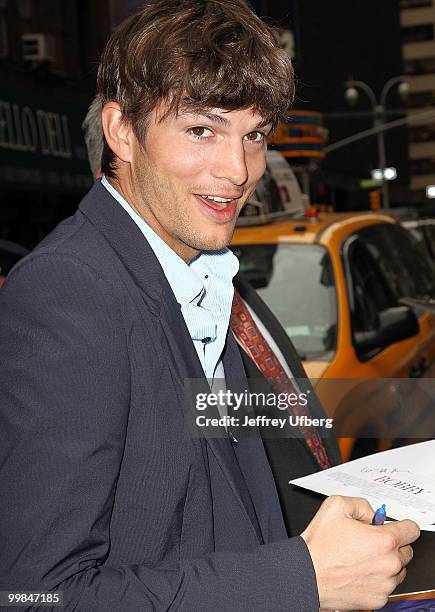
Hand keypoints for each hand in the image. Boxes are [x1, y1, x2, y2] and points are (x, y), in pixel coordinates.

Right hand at [300, 495, 419, 610]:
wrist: (306, 574)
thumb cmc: (319, 545)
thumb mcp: (335, 505)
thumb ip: (361, 504)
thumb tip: (372, 513)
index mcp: (383, 541)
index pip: (412, 530)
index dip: (402, 525)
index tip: (395, 527)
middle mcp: (389, 564)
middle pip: (406, 551)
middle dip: (391, 545)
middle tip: (370, 541)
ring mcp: (384, 584)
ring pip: (397, 570)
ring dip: (385, 563)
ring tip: (361, 558)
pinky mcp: (377, 600)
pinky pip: (386, 586)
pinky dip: (377, 579)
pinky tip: (358, 572)